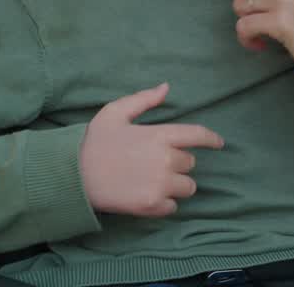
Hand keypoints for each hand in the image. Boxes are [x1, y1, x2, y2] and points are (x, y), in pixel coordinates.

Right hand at [79, 83, 223, 216]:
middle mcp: (166, 159)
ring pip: (187, 186)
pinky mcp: (152, 205)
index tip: (220, 143)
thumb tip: (166, 87)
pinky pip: (173, 206)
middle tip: (155, 163)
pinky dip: (165, 202)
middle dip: (178, 162)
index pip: (198, 135)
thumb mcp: (115, 112)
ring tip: (154, 181)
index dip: (212, 139)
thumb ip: (143, 100)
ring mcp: (160, 184)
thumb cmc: (94, 142)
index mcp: (160, 135)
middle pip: (190, 163)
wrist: (73, 176)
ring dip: (176, 184)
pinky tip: (147, 195)